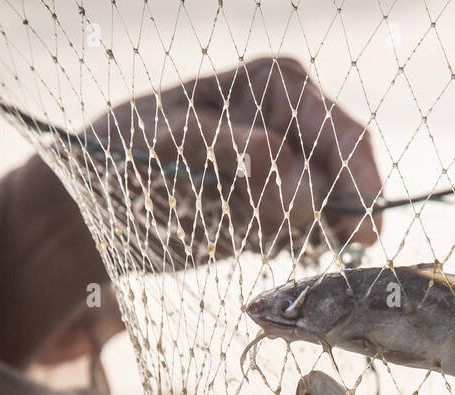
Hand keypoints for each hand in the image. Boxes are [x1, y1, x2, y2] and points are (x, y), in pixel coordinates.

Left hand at [88, 56, 383, 264]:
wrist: (97, 203)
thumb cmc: (121, 155)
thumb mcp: (162, 142)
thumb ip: (222, 145)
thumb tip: (279, 155)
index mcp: (275, 85)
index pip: (340, 135)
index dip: (357, 185)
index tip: (356, 234)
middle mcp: (292, 119)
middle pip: (346, 175)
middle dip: (335, 217)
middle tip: (300, 247)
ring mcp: (290, 165)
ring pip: (333, 209)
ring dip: (314, 237)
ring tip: (264, 243)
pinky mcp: (277, 207)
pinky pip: (310, 234)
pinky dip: (295, 248)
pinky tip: (261, 249)